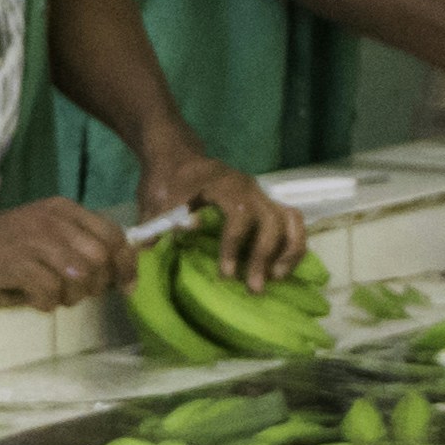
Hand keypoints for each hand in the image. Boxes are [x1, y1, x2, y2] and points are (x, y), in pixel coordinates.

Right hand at [0, 198, 130, 307]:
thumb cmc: (8, 243)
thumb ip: (81, 244)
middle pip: (100, 259)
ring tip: (51, 296)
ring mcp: (32, 240)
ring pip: (79, 275)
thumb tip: (118, 276)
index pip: (114, 235)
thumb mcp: (48, 231)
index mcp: (65, 210)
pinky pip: (49, 290)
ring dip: (71, 296)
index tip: (124, 288)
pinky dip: (45, 302)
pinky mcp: (13, 262)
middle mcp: (53, 221)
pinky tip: (31, 297)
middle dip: (95, 285)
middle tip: (74, 294)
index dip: (126, 266)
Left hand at [139, 150, 309, 287]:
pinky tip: (280, 269)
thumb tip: (152, 249)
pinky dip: (292, 245)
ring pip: (290, 220)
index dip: (234, 245)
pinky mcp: (267, 204)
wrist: (177, 157)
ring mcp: (261, 196)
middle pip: (270, 220)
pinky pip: (292, 223)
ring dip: (288, 251)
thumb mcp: (156, 197)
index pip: (239, 214)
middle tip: (254, 287)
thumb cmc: (167, 179)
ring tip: (275, 278)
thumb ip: (157, 221)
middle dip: (264, 255)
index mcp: (224, 184)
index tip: (226, 274)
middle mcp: (250, 188)